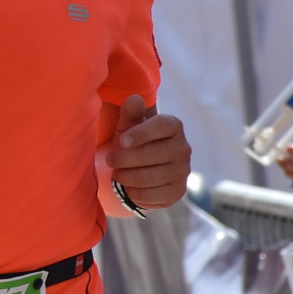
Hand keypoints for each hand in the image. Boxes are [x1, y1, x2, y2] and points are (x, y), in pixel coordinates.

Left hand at [103, 96, 191, 210]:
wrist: (141, 170)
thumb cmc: (132, 142)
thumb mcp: (127, 126)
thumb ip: (130, 113)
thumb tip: (134, 98)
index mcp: (173, 126)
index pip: (161, 125)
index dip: (140, 133)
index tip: (121, 141)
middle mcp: (183, 147)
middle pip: (151, 154)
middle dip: (124, 159)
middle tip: (110, 160)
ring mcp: (183, 170)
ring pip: (148, 177)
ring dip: (126, 176)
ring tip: (117, 173)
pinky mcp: (178, 191)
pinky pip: (151, 195)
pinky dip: (134, 192)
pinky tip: (129, 187)